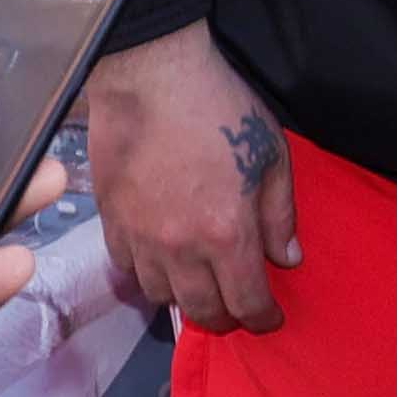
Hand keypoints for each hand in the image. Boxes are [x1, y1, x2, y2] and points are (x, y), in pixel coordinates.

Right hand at [79, 18, 297, 332]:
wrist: (151, 76)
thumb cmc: (220, 108)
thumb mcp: (271, 156)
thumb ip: (280, 214)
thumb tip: (287, 258)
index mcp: (226, 233)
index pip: (246, 301)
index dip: (262, 319)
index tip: (271, 321)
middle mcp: (180, 247)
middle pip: (201, 310)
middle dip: (225, 319)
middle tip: (238, 311)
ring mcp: (139, 237)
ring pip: (160, 295)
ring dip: (185, 298)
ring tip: (200, 286)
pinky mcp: (110, 221)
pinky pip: (127, 267)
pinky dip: (147, 274)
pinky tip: (162, 261)